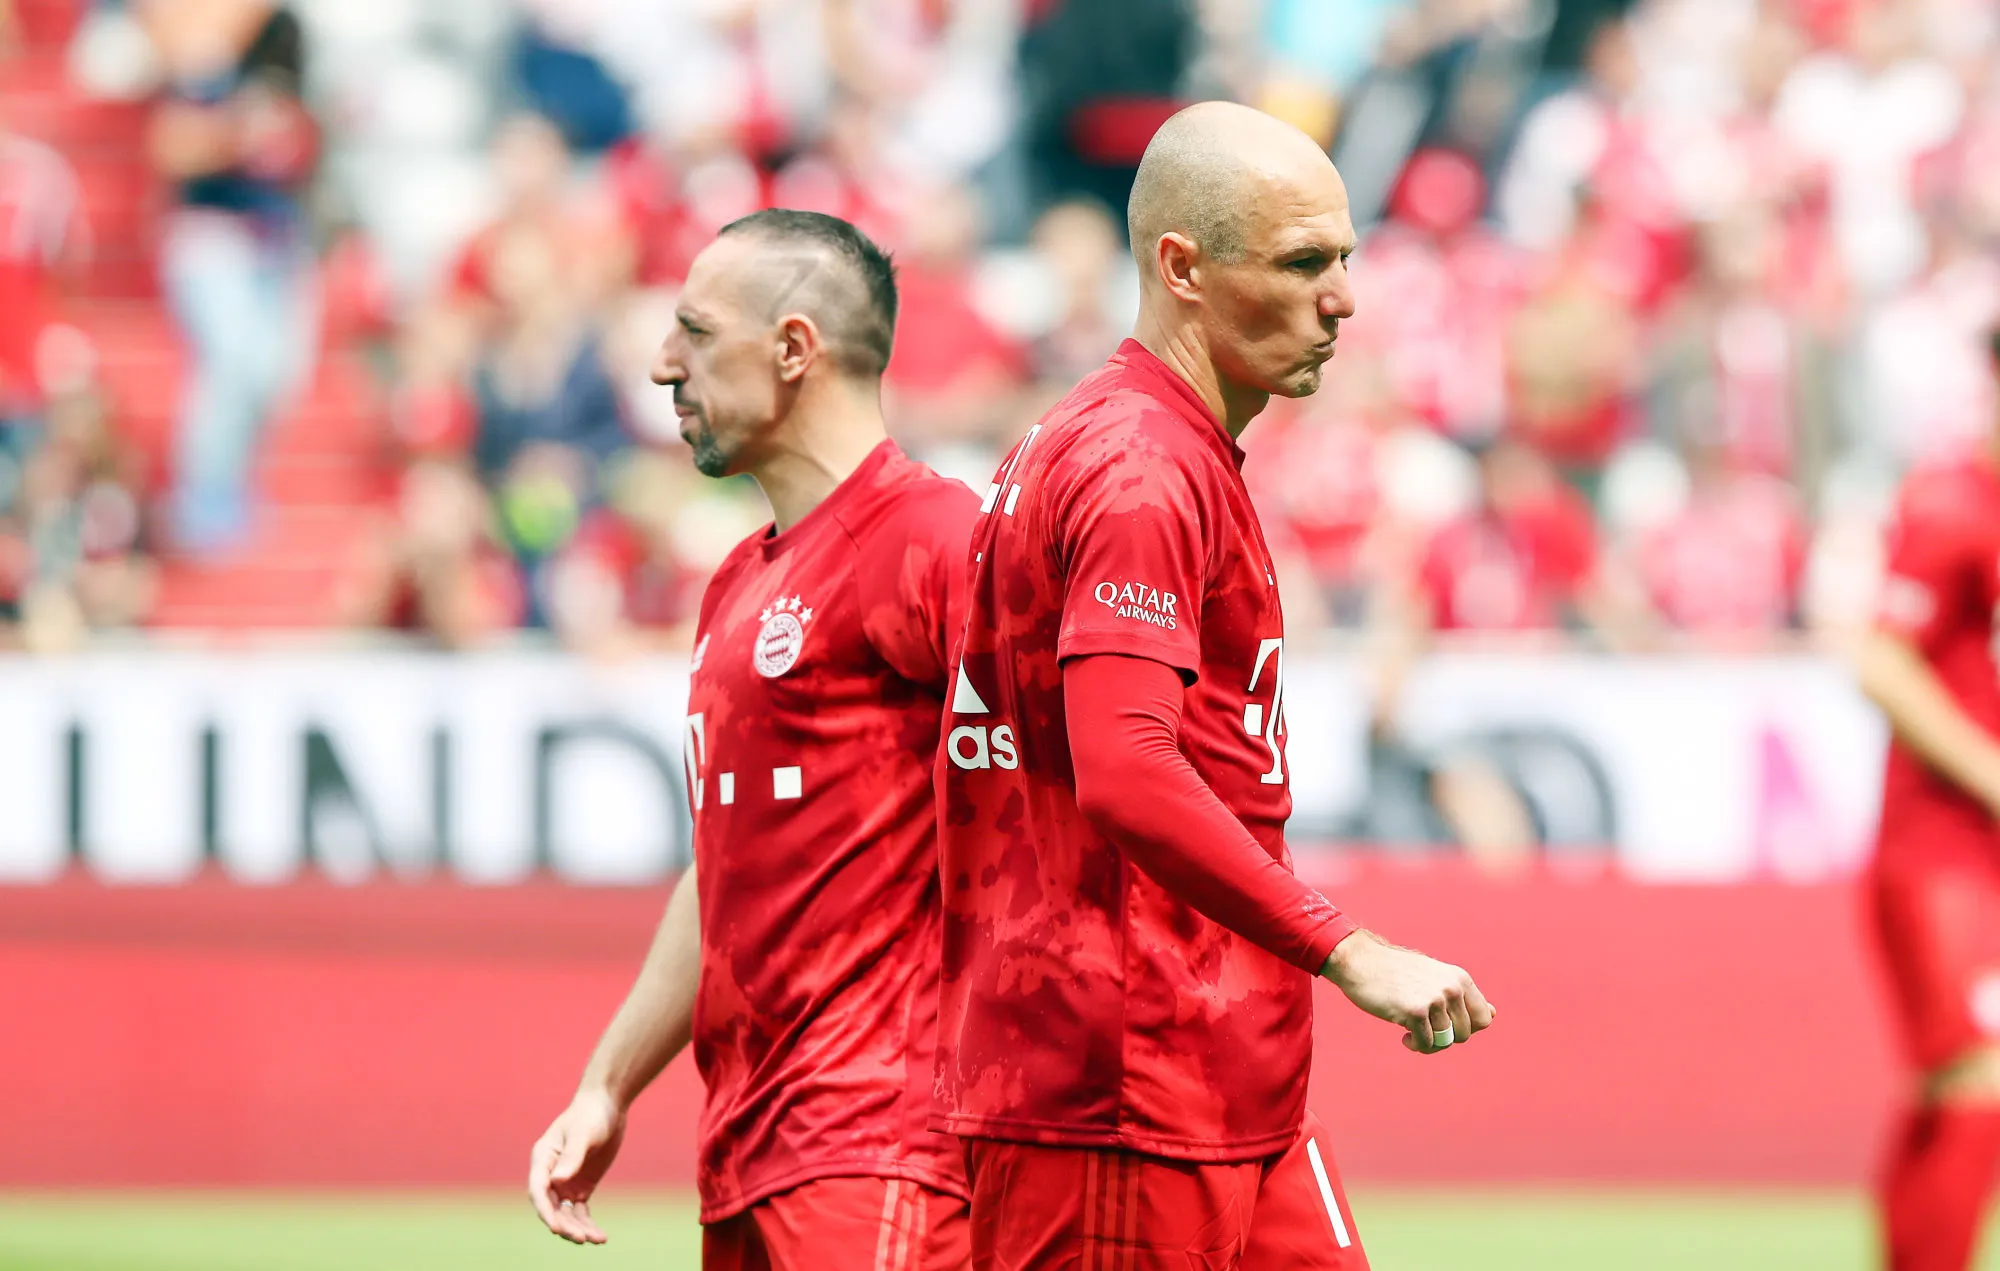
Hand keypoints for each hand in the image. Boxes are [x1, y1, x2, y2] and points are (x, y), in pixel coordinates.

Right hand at [528, 1086, 627, 1243]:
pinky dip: (587, 1224)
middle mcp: (550, 1174)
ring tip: (596, 1239)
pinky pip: (580, 1212)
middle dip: (564, 1225)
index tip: (556, 1228)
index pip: (538, 1190)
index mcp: (542, 1159)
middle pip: (551, 1207)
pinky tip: (600, 1237)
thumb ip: (572, 1156)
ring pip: (565, 1214)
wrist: (607, 1105)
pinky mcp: (580, 1186)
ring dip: (577, 1229)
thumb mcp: (583, 1134)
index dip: (545, 1211)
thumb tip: (557, 1181)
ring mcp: (564, 1182)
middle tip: (581, 1239)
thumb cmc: (591, 1114)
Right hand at [1320, 930, 1494, 1054]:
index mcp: (1460, 978)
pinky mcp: (1415, 1011)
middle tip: (1425, 1029)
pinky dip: (1415, 1045)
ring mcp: (1434, 999)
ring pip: (1445, 1041)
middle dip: (1446, 1038)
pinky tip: (1403, 1036)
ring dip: (1428, 1043)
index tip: (1444, 1025)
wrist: (1360, 962)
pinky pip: (1426, 1043)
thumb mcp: (1435, 978)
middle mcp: (1452, 987)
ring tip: (1412, 1033)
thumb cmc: (1396, 973)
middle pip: (1465, 1034)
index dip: (1466, 1029)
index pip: (1484, 1019)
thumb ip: (1463, 996)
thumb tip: (1493, 1014)